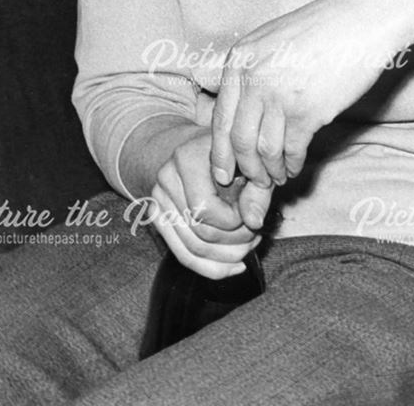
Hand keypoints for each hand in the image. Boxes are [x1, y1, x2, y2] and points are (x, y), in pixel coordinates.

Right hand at [150, 129, 272, 278]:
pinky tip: (235, 265)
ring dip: (226, 257)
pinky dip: (211, 267)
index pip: (206, 209)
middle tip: (255, 235)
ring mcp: (158, 200)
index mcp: (187, 158)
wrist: (198, 146)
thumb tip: (254, 222)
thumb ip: (256, 189)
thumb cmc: (229, 153)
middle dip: (234, 242)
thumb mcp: (249, 161)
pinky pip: (183, 255)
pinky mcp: (157, 218)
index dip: (234, 221)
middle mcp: (166, 179)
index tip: (251, 215)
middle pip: (199, 233)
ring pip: (191, 249)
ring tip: (248, 246)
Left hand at [210, 0, 394, 213]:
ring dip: (270, 171)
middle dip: (244, 168)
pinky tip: (296, 167)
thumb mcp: (270, 39)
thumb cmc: (321, 28)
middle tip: (253, 181)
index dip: (220, 152)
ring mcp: (279, 96)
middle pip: (238, 140)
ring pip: (264, 151)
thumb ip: (251, 69)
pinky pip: (292, 150)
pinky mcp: (308, 111)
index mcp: (239, 60)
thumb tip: (241, 108)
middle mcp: (253, 79)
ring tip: (278, 176)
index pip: (219, 117)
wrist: (360, 20)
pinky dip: (293, 165)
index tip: (223, 173)